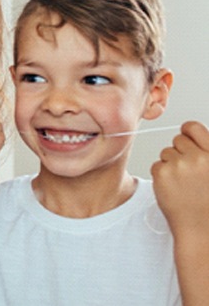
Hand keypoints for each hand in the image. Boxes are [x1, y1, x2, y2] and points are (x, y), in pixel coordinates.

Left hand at [152, 121, 208, 235]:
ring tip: (183, 185)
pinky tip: (174, 190)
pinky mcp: (162, 173)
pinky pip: (157, 165)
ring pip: (166, 152)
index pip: (193, 127)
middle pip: (178, 140)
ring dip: (171, 165)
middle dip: (181, 153)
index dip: (188, 133)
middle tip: (188, 174)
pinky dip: (162, 176)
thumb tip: (192, 136)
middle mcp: (200, 157)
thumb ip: (207, 154)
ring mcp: (180, 165)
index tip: (188, 141)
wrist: (204, 234)